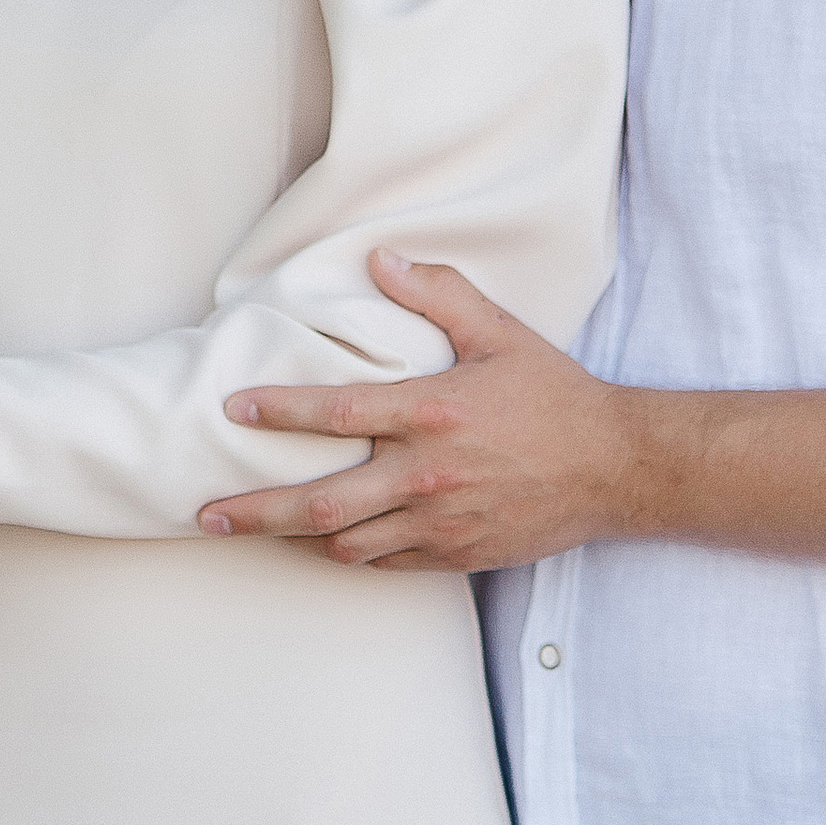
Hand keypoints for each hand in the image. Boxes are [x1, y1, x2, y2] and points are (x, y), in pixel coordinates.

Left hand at [195, 249, 634, 568]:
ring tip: (255, 530)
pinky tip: (326, 544)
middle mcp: (428, 474)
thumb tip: (381, 261)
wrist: (617, 468)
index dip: (280, 411)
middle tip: (208, 512)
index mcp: (432, 413)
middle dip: (257, 510)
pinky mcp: (458, 554)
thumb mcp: (500, 333)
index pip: (338, 411)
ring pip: (349, 542)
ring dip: (296, 538)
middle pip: (322, 501)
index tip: (234, 410)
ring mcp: (442, 521)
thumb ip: (439, 293)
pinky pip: (387, 563)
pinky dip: (350, 554)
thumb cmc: (555, 396)